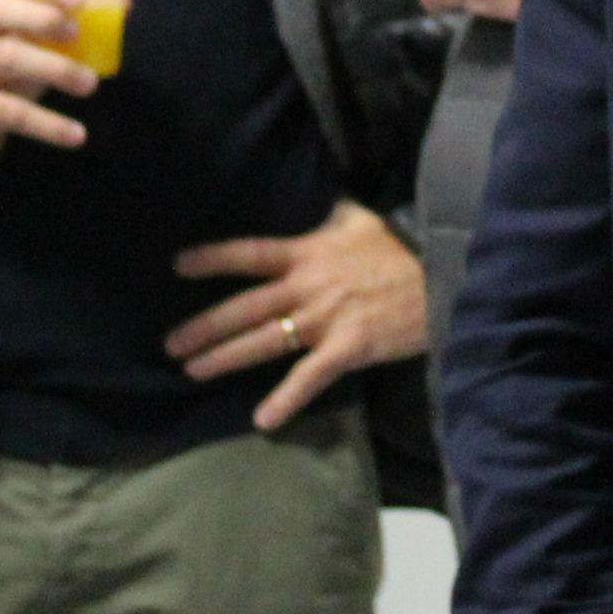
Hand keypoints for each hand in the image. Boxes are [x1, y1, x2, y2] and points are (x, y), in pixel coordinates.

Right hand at [0, 0, 97, 172]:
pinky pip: (8, 111)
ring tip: (90, 85)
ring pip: (6, 56)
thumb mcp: (26, 45)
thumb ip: (64, 25)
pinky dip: (46, 124)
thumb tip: (122, 4)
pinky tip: (75, 135)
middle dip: (40, 16)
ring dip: (55, 68)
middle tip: (76, 34)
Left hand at [168, 199, 428, 429]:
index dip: (213, 258)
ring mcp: (325, 320)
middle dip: (205, 326)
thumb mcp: (360, 219)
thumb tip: (313, 193)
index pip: (250, 254)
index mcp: (307, 253)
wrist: (441, 276)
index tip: (179, 265)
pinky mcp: (347, 349)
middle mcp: (307, 287)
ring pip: (264, 341)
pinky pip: (309, 378)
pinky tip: (261, 420)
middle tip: (171, 344)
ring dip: (225, 358)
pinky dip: (285, 400)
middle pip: (245, 307)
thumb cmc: (401, 248)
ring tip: (193, 370)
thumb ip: (329, 213)